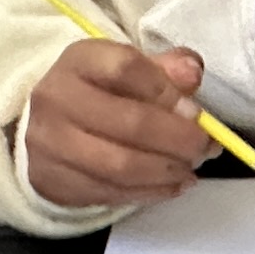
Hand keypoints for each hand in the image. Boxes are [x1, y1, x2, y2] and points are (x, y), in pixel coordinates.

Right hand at [20, 39, 207, 211]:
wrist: (48, 126)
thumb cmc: (100, 92)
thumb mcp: (130, 69)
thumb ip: (165, 69)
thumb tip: (193, 74)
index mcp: (79, 60)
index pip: (126, 68)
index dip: (168, 91)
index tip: (195, 111)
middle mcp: (57, 99)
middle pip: (130, 122)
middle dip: (179, 139)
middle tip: (206, 147)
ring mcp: (50, 144)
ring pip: (121, 166)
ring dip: (167, 171)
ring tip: (191, 168)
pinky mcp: (54, 181)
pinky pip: (111, 193)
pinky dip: (151, 192)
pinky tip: (173, 184)